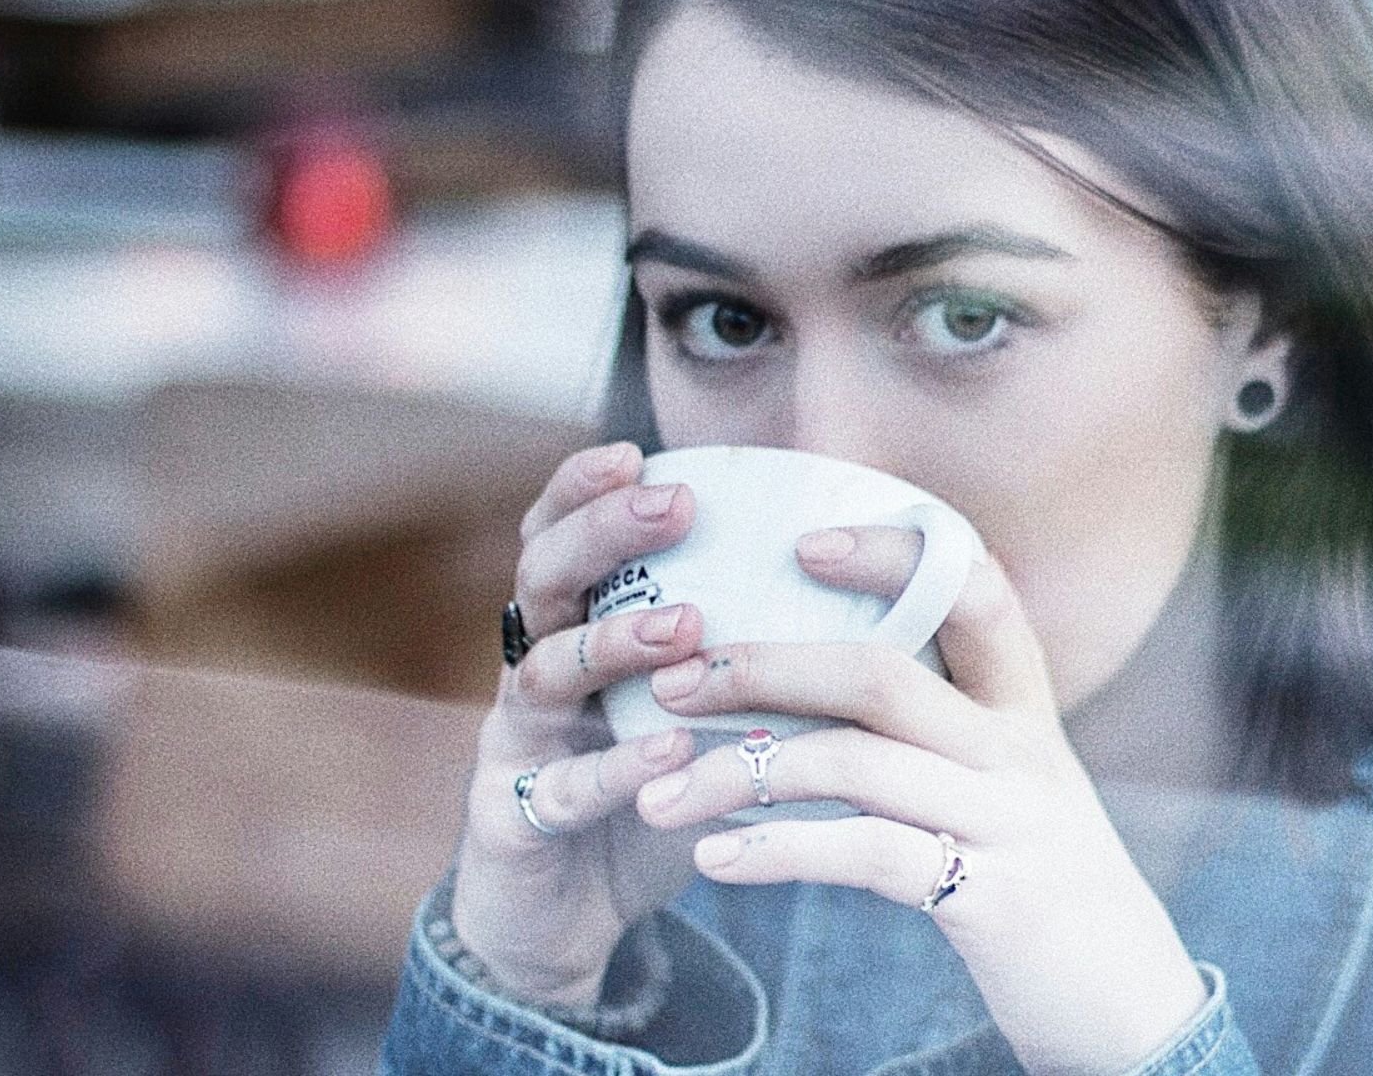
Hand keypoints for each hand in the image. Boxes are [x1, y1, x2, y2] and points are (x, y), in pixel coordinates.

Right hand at [452, 442, 709, 1006]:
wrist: (565, 923)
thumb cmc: (649, 794)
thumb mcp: (693, 711)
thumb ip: (745, 650)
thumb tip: (860, 587)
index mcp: (573, 631)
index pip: (562, 537)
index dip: (585, 489)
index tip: (638, 450)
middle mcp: (533, 672)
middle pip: (543, 580)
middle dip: (602, 534)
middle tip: (673, 504)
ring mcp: (516, 745)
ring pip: (544, 673)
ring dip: (615, 643)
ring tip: (688, 625)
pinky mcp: (512, 823)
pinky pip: (562, 788)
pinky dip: (617, 766)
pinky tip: (672, 750)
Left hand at [633, 526, 1209, 1074]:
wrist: (1125, 999)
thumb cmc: (1037, 875)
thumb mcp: (1007, 783)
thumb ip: (939, 727)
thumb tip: (814, 677)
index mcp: (1023, 708)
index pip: (975, 591)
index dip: (895, 554)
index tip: (804, 542)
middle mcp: (1021, 750)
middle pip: (882, 674)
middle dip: (765, 667)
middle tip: (671, 679)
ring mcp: (1009, 822)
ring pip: (857, 764)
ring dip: (738, 772)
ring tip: (656, 794)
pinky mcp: (991, 898)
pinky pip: (869, 855)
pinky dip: (780, 851)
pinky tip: (715, 862)